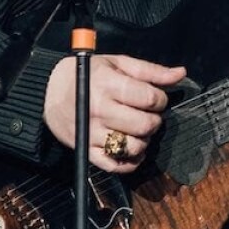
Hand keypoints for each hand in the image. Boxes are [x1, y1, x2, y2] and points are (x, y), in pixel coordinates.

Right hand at [43, 54, 185, 172]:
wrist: (48, 91)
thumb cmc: (89, 74)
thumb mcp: (118, 63)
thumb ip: (150, 70)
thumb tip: (180, 73)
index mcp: (107, 84)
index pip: (149, 98)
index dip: (160, 99)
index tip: (156, 98)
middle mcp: (98, 109)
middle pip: (144, 125)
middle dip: (154, 120)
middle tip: (148, 114)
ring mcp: (91, 133)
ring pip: (133, 146)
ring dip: (144, 140)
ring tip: (138, 130)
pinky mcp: (86, 150)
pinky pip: (115, 165)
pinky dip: (130, 162)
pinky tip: (132, 149)